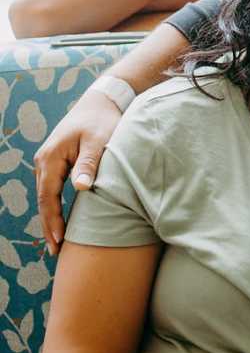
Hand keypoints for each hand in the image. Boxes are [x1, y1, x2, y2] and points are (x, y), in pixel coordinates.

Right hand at [35, 87, 122, 255]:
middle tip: (56, 251)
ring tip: (58, 242)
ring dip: (50, 218)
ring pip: (46, 196)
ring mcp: (48, 160)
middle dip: (49, 226)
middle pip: (43, 200)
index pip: (48, 196)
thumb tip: (80, 187)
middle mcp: (44, 160)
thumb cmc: (102, 121)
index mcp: (52, 157)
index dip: (53, 220)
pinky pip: (51, 189)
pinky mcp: (56, 161)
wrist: (100, 101)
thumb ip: (89, 164)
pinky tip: (61, 219)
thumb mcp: (99, 141)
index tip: (60, 241)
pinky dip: (54, 206)